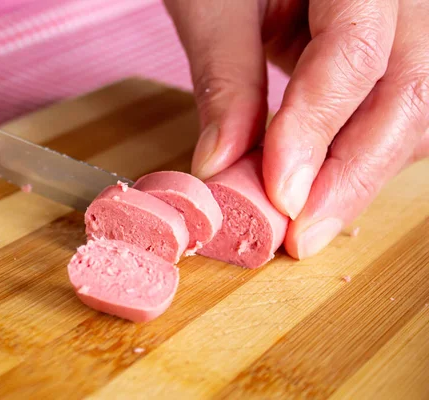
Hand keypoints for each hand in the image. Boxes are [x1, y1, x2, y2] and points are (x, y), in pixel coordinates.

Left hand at [164, 0, 428, 258]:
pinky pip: (400, 110)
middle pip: (409, 90)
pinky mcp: (395, 50)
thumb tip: (221, 167)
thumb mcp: (212, 5)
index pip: (355, 51)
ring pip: (416, 109)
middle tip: (302, 235)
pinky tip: (324, 187)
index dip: (318, 128)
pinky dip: (362, 155)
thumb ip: (225, 79)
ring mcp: (409, 22)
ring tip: (310, 221)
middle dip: (351, 176)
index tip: (281, 195)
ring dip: (361, 174)